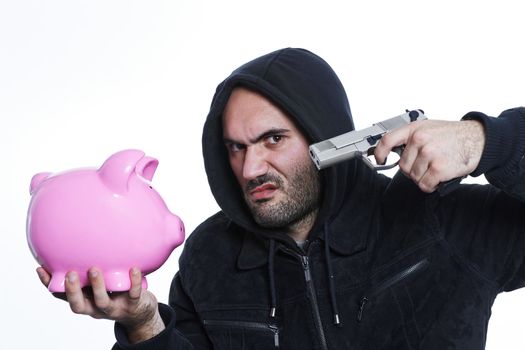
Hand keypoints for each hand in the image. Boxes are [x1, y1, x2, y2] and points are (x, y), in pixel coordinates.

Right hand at [36, 266, 164, 343]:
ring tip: (94, 270)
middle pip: (78, 305)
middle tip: (69, 274)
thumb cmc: (116, 292)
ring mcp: (114, 307)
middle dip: (72, 290)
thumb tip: (80, 240)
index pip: (63, 296)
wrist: (141, 313)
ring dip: (97, 286)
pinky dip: (134, 282)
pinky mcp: (133, 304)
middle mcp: (96, 307)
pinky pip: (134, 294)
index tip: (41, 269)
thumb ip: (89, 269)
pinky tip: (134, 268)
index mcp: (86, 300)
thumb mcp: (101, 283)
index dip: (50, 285)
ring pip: (102, 301)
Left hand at [374, 119, 484, 192]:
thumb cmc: (452, 135)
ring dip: (424, 177)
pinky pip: (424, 185)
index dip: (379, 152)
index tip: (380, 160)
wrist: (478, 139)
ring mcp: (429, 154)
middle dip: (413, 169)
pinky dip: (431, 185)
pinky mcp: (438, 168)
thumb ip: (410, 138)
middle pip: (403, 166)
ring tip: (436, 167)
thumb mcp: (428, 128)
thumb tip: (392, 152)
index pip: (387, 141)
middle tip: (427, 164)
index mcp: (414, 129)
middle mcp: (420, 140)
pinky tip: (439, 177)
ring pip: (414, 177)